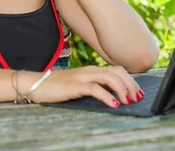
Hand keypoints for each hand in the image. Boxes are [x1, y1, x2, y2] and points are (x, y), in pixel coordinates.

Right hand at [21, 66, 145, 107]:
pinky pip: (95, 89)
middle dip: (131, 84)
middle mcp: (89, 70)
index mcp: (92, 70)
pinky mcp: (75, 85)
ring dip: (122, 89)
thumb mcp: (79, 85)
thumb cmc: (57, 87)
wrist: (36, 84)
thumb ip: (94, 87)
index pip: (117, 70)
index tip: (138, 92)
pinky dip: (107, 96)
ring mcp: (82, 76)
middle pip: (117, 72)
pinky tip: (114, 104)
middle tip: (137, 98)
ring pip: (110, 77)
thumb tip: (113, 96)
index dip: (130, 80)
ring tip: (128, 101)